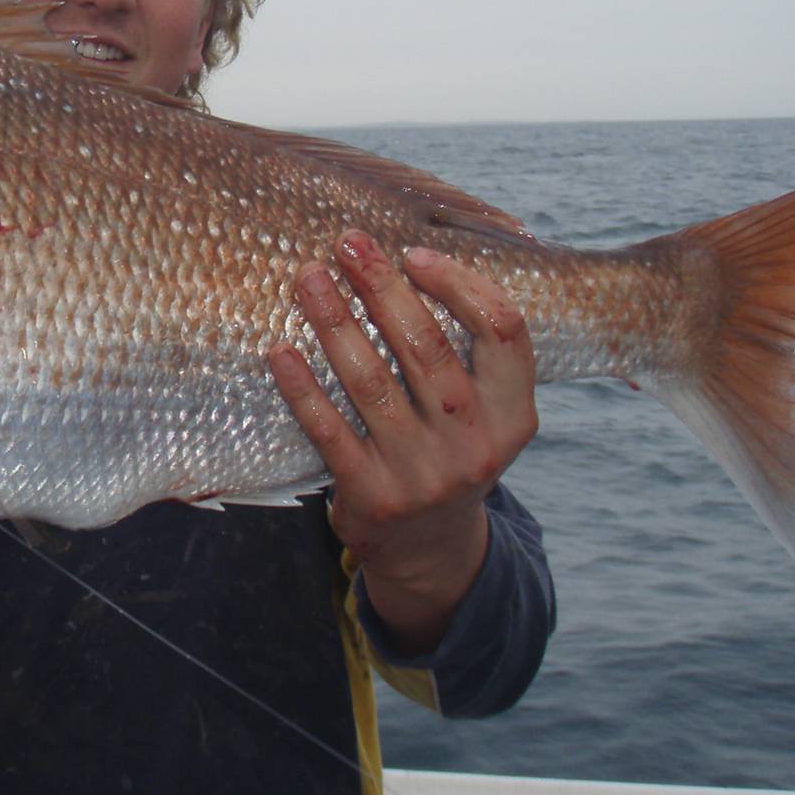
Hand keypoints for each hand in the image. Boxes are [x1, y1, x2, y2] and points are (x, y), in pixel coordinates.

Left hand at [266, 232, 537, 653]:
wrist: (431, 550)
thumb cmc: (450, 450)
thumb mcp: (486, 413)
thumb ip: (472, 352)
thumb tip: (424, 255)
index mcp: (514, 414)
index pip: (503, 331)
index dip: (461, 285)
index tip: (413, 254)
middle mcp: (475, 444)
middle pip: (427, 348)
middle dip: (382, 287)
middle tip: (347, 243)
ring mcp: (424, 474)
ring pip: (372, 382)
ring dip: (335, 322)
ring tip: (308, 277)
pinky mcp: (373, 497)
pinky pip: (330, 430)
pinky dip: (302, 387)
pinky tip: (280, 350)